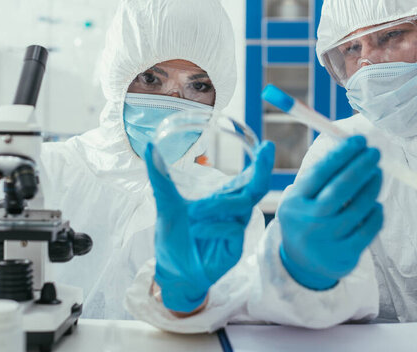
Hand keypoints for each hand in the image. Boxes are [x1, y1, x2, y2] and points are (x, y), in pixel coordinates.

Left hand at [144, 140, 274, 312]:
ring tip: (192, 213)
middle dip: (261, 170)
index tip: (266, 145)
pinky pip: (232, 228)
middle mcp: (233, 212)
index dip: (259, 164)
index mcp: (223, 199)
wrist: (171, 271)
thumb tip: (149, 146)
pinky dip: (212, 226)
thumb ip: (160, 178)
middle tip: (266, 149)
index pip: (247, 179)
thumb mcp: (166, 204)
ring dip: (216, 205)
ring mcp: (236, 229)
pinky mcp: (235, 248)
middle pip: (256, 188)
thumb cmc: (174, 237)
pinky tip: (196, 230)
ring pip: (240, 206)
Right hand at [278, 135, 382, 289]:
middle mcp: (308, 221)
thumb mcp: (300, 198)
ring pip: (359, 208)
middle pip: (341, 189)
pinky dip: (376, 212)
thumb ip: (319, 176)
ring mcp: (327, 240)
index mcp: (294, 202)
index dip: (342, 154)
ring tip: (377, 174)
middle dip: (361, 166)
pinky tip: (375, 203)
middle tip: (375, 153)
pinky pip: (369, 228)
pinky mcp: (345, 255)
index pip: (321, 172)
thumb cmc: (305, 218)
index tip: (359, 140)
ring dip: (372, 186)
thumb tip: (350, 148)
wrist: (302, 264)